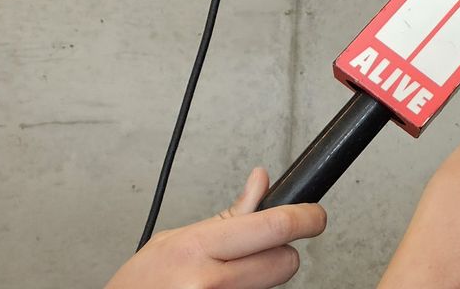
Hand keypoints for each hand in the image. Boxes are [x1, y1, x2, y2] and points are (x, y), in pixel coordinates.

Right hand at [106, 168, 324, 288]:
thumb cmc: (143, 283)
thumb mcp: (178, 238)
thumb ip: (228, 215)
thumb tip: (261, 181)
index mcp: (199, 248)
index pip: (275, 226)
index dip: (306, 218)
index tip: (315, 216)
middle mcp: (209, 280)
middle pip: (286, 262)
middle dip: (279, 253)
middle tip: (256, 252)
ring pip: (273, 283)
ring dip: (258, 278)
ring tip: (224, 276)